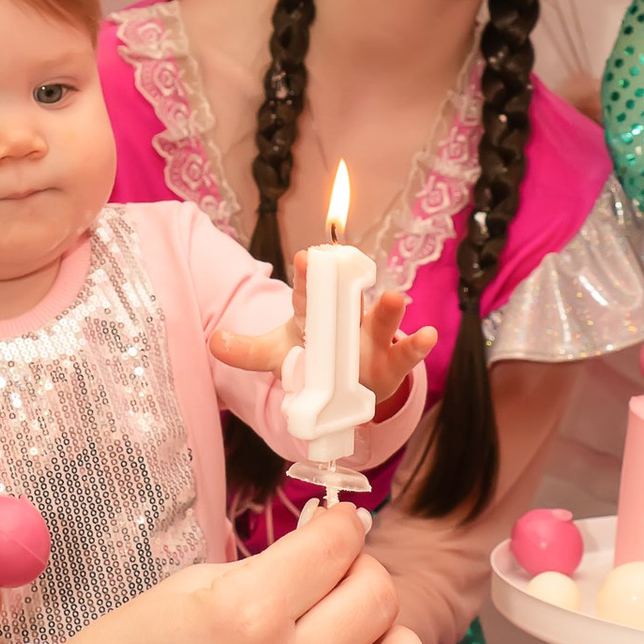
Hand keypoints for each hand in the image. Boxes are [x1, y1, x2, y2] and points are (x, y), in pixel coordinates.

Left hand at [212, 268, 434, 406]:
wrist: (341, 386)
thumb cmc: (312, 361)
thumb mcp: (278, 356)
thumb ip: (248, 351)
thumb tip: (214, 341)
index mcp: (315, 316)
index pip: (307, 295)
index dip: (307, 277)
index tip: (306, 257)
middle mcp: (345, 321)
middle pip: (347, 302)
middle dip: (348, 286)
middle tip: (347, 263)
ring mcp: (370, 341)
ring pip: (380, 324)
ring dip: (388, 312)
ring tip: (397, 297)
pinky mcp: (390, 364)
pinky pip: (405, 354)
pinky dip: (416, 345)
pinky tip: (429, 335)